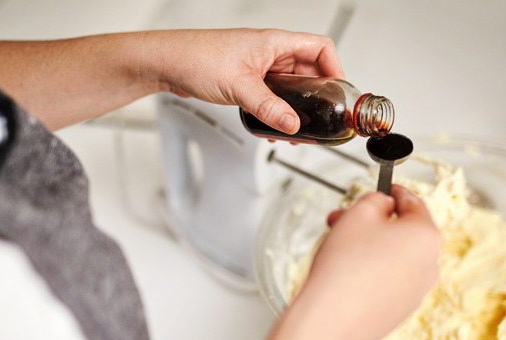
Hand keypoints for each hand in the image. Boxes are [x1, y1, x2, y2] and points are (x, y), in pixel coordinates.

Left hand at [148, 28, 342, 133]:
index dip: (336, 69)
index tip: (339, 93)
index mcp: (275, 42)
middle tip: (319, 119)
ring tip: (296, 129)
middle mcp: (270, 53)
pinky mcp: (246, 81)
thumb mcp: (239, 86)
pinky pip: (272, 96)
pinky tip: (272, 127)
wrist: (166, 63)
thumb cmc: (196, 58)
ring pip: (290, 87)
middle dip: (316, 97)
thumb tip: (292, 124)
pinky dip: (276, 111)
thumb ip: (268, 107)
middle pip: (309, 72)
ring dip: (295, 108)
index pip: (320, 48)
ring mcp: (258, 67)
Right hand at [291, 185, 441, 339]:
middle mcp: (430, 266)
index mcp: (426, 236)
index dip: (394, 192)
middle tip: (345, 219)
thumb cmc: (344, 266)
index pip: (414, 203)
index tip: (384, 190)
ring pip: (396, 258)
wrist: (328, 321)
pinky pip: (389, 282)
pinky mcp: (400, 313)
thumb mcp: (359, 213)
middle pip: (403, 232)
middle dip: (374, 223)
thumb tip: (385, 206)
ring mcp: (417, 293)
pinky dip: (372, 273)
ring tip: (338, 247)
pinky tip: (345, 274)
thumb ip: (376, 200)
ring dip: (371, 247)